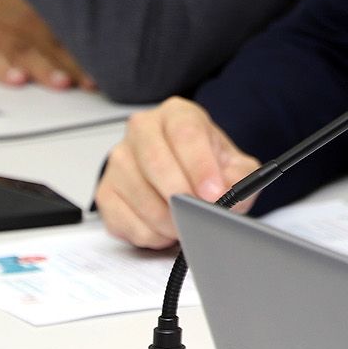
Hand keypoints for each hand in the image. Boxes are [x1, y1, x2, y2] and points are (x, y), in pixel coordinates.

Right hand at [96, 98, 260, 249]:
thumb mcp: (234, 166)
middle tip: (200, 214)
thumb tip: (233, 193)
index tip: (214, 192)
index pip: (185, 134)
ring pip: (139, 194)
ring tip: (188, 224)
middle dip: (181, 195)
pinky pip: (125, 220)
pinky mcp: (106, 192)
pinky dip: (150, 233)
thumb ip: (241, 177)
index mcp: (176, 115)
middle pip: (156, 161)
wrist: (182, 174)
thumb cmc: (206, 166)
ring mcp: (119, 161)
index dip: (200, 166)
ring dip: (168, 219)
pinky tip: (165, 229)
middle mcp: (142, 130)